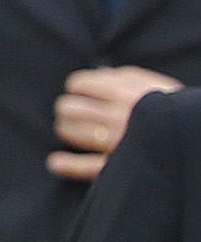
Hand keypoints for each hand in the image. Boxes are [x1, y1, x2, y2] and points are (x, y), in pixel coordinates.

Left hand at [50, 66, 181, 180]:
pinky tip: (55, 163)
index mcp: (126, 92)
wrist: (194, 136)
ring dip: (66, 129)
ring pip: (72, 132)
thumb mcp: (157, 85)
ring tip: (68, 128)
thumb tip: (100, 74)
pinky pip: (84, 166)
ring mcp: (115, 142)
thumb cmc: (179, 109)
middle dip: (69, 108)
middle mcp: (117, 116)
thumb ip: (127, 77)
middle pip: (70, 108)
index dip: (77, 87)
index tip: (78, 91)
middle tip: (72, 111)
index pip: (81, 84)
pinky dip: (67, 165)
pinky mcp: (117, 166)